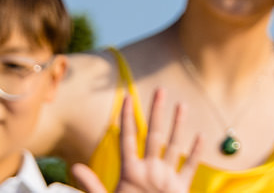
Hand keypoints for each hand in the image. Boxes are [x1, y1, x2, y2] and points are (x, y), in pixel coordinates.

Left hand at [71, 90, 201, 192]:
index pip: (128, 138)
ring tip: (181, 105)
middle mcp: (149, 171)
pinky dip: (195, 153)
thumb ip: (93, 186)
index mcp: (130, 172)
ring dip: (177, 126)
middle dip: (156, 112)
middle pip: (153, 135)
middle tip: (159, 89)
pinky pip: (189, 168)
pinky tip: (199, 136)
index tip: (127, 96)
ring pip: (173, 146)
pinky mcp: (179, 189)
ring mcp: (165, 179)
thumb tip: (74, 168)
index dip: (127, 117)